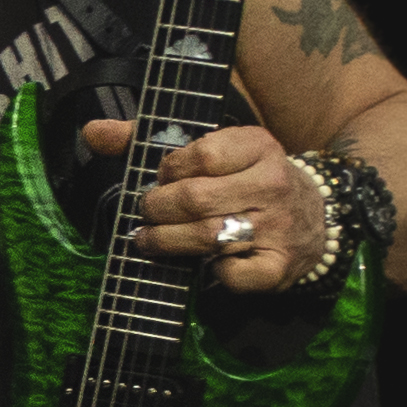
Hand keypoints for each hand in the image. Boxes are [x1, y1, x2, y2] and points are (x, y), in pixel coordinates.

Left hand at [81, 114, 322, 293]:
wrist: (313, 218)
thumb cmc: (244, 180)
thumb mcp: (212, 150)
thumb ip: (148, 138)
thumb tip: (93, 131)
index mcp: (258, 144)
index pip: (200, 155)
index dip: (168, 171)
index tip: (161, 179)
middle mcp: (272, 182)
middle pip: (196, 199)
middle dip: (158, 210)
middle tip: (148, 214)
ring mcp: (279, 226)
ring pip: (208, 238)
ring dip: (168, 243)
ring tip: (151, 241)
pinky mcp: (278, 266)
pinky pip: (232, 275)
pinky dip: (213, 274)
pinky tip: (207, 265)